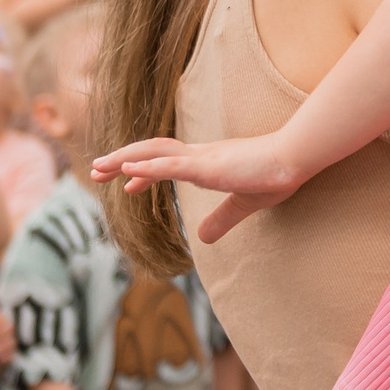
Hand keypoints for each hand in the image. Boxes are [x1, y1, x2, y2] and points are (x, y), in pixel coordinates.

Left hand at [91, 134, 304, 244]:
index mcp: (209, 161)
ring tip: (99, 167)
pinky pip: (171, 165)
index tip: (125, 182)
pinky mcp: (208, 166)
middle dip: (122, 159)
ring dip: (123, 159)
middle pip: (152, 151)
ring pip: (153, 153)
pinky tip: (126, 171)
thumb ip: (222, 219)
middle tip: (95, 170)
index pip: (168, 160)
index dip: (144, 170)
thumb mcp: (244, 204)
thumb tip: (204, 239)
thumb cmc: (277, 175)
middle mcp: (200, 155)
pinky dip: (146, 167)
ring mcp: (202, 158)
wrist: (295, 158)